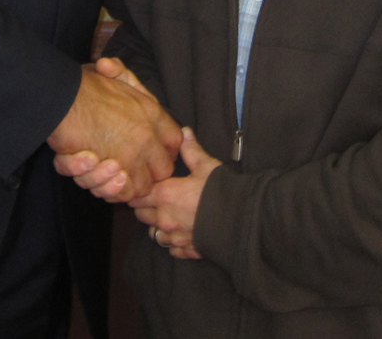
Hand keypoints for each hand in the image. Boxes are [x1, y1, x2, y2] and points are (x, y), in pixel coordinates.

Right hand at [49, 58, 181, 201]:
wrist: (61, 98)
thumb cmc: (83, 86)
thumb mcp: (110, 73)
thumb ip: (121, 73)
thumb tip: (112, 69)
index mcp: (152, 113)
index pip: (176, 142)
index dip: (164, 150)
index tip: (151, 153)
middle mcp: (147, 137)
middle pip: (164, 170)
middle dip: (148, 173)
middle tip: (127, 168)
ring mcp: (132, 155)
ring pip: (141, 186)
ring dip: (124, 184)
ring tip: (108, 169)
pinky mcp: (113, 170)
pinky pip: (121, 193)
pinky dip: (110, 189)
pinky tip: (98, 172)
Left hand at [129, 128, 220, 259]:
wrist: (242, 221)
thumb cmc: (222, 191)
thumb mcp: (206, 166)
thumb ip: (191, 150)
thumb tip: (184, 131)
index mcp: (165, 195)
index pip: (138, 195)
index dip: (139, 190)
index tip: (142, 186)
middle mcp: (165, 218)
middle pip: (141, 215)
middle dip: (145, 207)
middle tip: (154, 200)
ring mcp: (175, 237)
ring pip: (154, 234)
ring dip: (157, 226)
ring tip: (167, 218)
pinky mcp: (187, 250)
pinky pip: (171, 249)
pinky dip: (173, 242)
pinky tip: (181, 234)